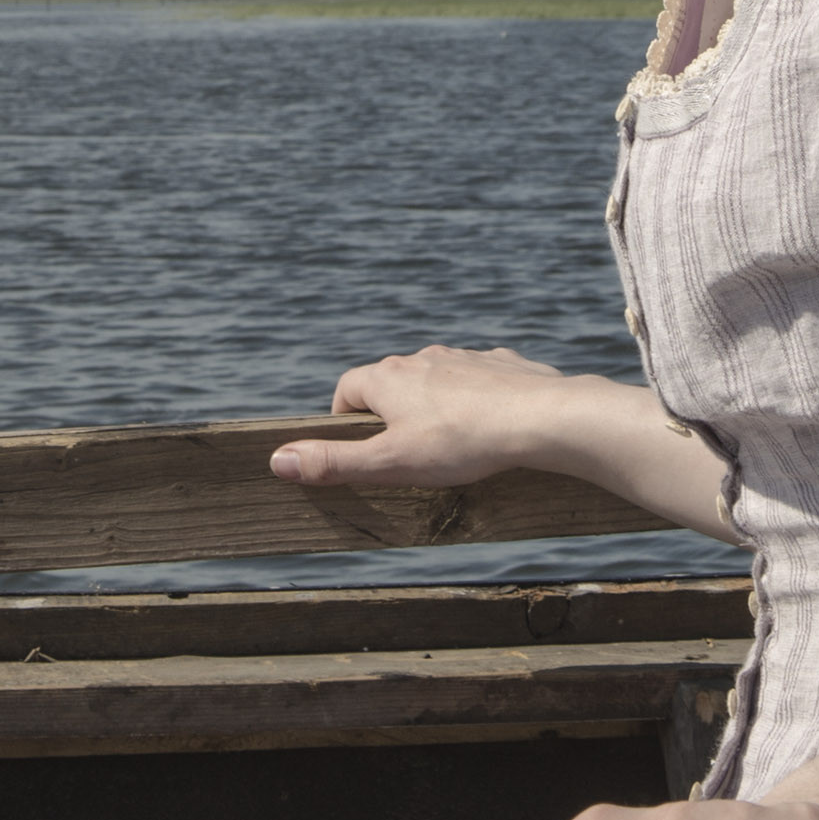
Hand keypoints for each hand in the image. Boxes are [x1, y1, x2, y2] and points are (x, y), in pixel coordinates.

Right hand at [268, 344, 582, 490]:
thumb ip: (334, 462)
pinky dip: (476, 400)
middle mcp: (423, 358)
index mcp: (389, 377)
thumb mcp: (390, 462)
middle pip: (391, 383)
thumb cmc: (461, 443)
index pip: (347, 389)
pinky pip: (479, 379)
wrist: (541, 418)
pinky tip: (491, 426)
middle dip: (389, 415)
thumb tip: (278, 461)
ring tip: (447, 444)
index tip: (354, 449)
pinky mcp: (502, 364)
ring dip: (433, 405)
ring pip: (436, 379)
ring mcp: (466, 357)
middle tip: (401, 455)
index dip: (343, 419)